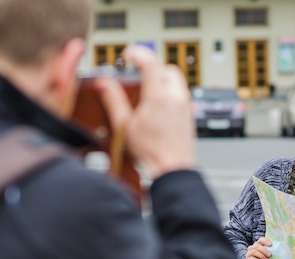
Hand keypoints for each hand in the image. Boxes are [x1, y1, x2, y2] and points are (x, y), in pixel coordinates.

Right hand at [96, 45, 194, 178]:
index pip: (150, 62)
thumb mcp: (125, 125)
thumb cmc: (150, 151)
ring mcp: (185, 106)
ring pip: (177, 81)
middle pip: (167, 68)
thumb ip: (114, 100)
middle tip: (138, 75)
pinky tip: (159, 108)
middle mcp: (176, 98)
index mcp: (159, 97)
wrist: (172, 168)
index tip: (128, 56)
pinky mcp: (190, 115)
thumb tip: (104, 83)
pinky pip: (182, 94)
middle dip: (152, 68)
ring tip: (147, 92)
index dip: (137, 53)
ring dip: (162, 80)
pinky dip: (170, 93)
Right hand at [245, 237, 271, 258]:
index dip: (265, 241)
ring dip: (262, 256)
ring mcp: (248, 254)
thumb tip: (279, 250)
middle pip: (257, 246)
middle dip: (264, 250)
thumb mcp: (266, 256)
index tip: (271, 244)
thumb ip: (270, 252)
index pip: (260, 240)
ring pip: (254, 252)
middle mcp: (251, 248)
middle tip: (270, 255)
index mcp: (257, 245)